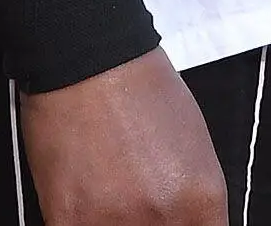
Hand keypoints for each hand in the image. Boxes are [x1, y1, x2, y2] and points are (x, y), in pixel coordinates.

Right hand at [20, 50, 227, 225]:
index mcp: (201, 199)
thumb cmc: (142, 90)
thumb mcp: (196, 147)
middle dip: (152, 224)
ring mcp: (114, 224)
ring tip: (109, 191)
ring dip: (114, 221)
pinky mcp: (69, 223)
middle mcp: (164, 217)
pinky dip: (84, 219)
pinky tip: (86, 193)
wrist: (90, 61)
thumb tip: (186, 219)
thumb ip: (192, 198)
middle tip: (137, 196)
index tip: (176, 220)